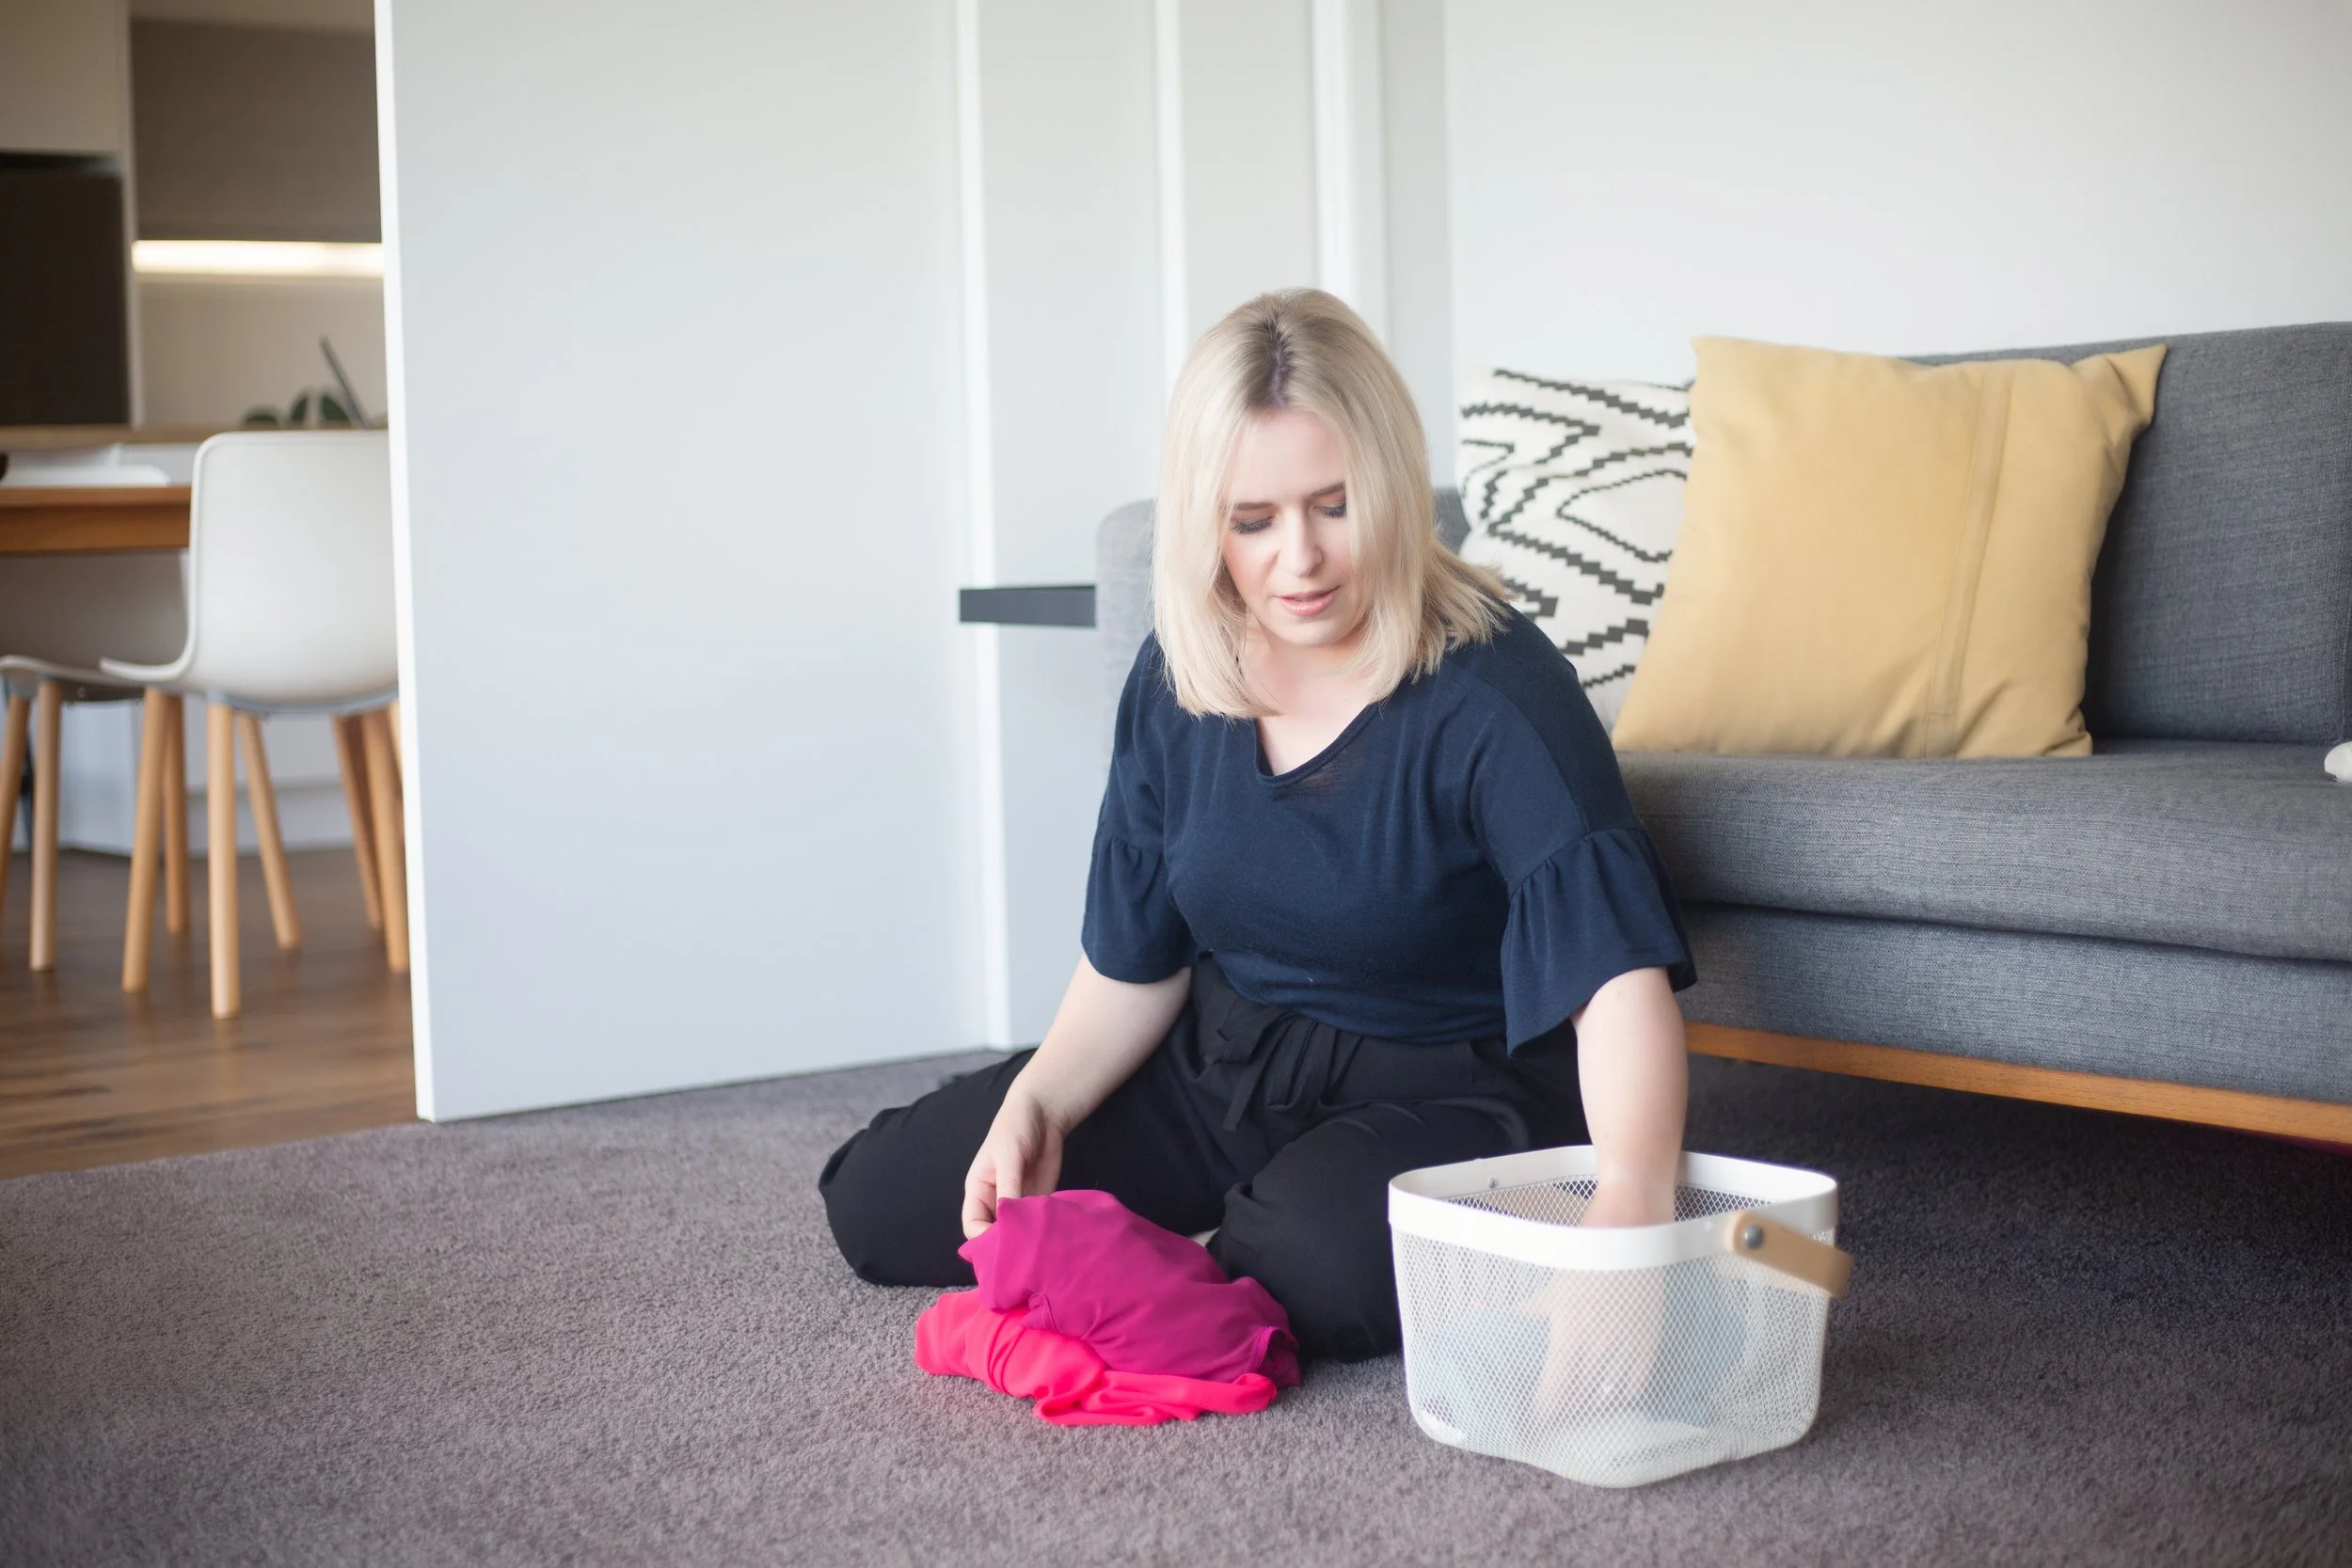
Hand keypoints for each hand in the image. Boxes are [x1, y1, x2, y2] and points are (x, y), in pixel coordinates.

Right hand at [961, 1087, 1066, 1239]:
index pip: (973, 1225)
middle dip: (1006, 1243)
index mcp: (979, 1191)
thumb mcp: (1008, 1157)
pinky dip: (1044, 1229)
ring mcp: (1019, 1202)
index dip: (983, 1238)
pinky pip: (1038, 1221)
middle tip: (1022, 1253)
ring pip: (1018, 1230)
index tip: (1001, 1246)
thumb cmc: (1015, 1128)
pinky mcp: (1040, 1200)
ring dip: (1027, 1238)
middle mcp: (996, 1200)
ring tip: (1040, 1246)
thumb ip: (1008, 1188)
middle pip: (994, 1232)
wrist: (1044, 1112)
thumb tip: (1009, 1223)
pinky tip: (1053, 1233)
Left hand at [1506, 1176, 1673, 1421]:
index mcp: (1570, 1334)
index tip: (1531, 1425)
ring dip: (1591, 1409)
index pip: (1555, 1391)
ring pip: (1609, 1397)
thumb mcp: (1549, 1286)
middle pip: (1580, 1400)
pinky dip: (1621, 1397)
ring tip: (1576, 1412)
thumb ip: (1517, 1309)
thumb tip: (1478, 1309)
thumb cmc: (1585, 1255)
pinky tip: (1609, 1397)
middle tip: (1551, 1421)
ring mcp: (1628, 1346)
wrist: (1631, 1230)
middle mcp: (1600, 1345)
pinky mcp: (1649, 1342)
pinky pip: (1636, 1385)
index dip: (1542, 1414)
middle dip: (1564, 1415)